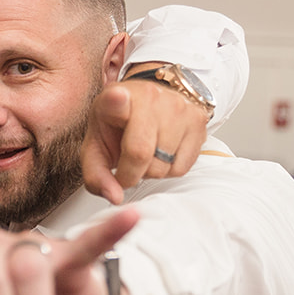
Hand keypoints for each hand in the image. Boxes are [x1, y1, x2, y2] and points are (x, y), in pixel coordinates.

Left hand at [83, 73, 207, 202]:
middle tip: (126, 163)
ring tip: (146, 153)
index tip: (117, 98)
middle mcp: (150, 97)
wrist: (147, 104)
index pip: (117, 100)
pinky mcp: (198, 121)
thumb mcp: (96, 147)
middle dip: (130, 173)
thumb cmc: (118, 125)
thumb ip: (95, 175)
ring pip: (162, 166)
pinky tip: (162, 153)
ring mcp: (178, 107)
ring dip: (150, 171)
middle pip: (140, 154)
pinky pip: (181, 167)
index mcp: (115, 97)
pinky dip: (169, 169)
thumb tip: (115, 197)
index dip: (117, 101)